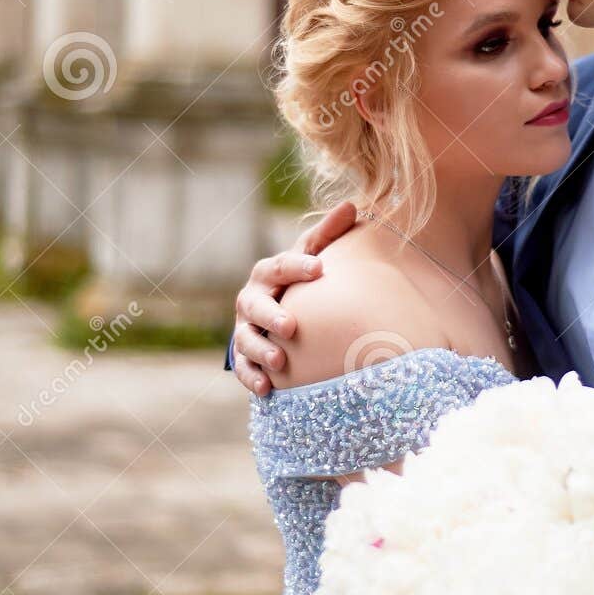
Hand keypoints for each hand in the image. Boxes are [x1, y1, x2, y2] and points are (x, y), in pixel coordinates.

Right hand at [231, 200, 358, 394]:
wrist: (273, 314)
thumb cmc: (298, 280)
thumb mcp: (311, 255)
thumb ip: (328, 235)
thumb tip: (351, 206)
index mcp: (269, 272)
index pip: (280, 265)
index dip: (297, 266)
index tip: (319, 269)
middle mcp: (252, 299)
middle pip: (256, 305)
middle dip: (271, 315)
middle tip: (290, 326)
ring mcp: (245, 328)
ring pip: (246, 339)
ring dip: (261, 350)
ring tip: (279, 361)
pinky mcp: (243, 356)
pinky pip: (242, 368)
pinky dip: (252, 378)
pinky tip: (266, 389)